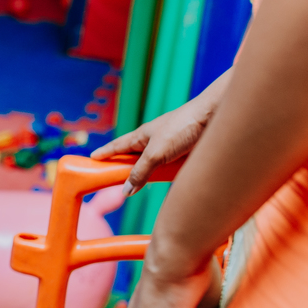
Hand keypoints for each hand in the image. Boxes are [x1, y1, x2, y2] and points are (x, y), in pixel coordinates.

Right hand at [92, 69, 229, 195]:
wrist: (215, 116)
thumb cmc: (183, 127)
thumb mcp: (156, 153)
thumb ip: (140, 172)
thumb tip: (125, 191)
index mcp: (142, 135)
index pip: (117, 146)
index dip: (105, 153)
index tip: (92, 158)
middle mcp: (154, 141)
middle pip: (134, 157)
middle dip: (124, 166)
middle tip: (112, 178)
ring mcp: (170, 147)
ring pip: (153, 164)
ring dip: (148, 174)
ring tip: (140, 186)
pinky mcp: (185, 153)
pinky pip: (170, 168)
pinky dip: (166, 175)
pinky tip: (167, 181)